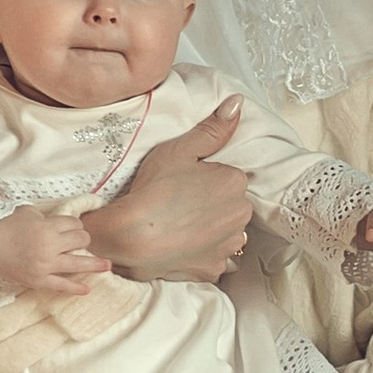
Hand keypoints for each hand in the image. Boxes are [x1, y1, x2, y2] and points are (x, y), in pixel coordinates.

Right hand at [0, 208, 100, 299]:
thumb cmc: (3, 226)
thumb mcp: (26, 212)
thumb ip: (44, 216)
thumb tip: (54, 221)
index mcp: (47, 227)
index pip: (74, 223)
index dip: (74, 225)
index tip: (72, 227)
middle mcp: (50, 246)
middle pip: (80, 240)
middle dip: (82, 239)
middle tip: (79, 241)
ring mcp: (46, 265)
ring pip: (78, 262)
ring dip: (95, 264)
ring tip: (107, 265)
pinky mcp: (39, 280)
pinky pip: (61, 285)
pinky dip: (75, 288)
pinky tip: (87, 289)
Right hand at [85, 100, 256, 281]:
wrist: (131, 237)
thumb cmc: (153, 190)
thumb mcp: (180, 150)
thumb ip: (213, 129)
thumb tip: (238, 104)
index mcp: (235, 182)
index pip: (227, 176)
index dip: (203, 179)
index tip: (182, 183)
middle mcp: (241, 215)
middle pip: (230, 205)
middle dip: (211, 204)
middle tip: (178, 203)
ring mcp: (229, 244)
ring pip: (225, 232)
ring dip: (209, 230)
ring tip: (179, 226)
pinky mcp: (214, 268)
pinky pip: (212, 257)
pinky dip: (200, 253)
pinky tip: (180, 246)